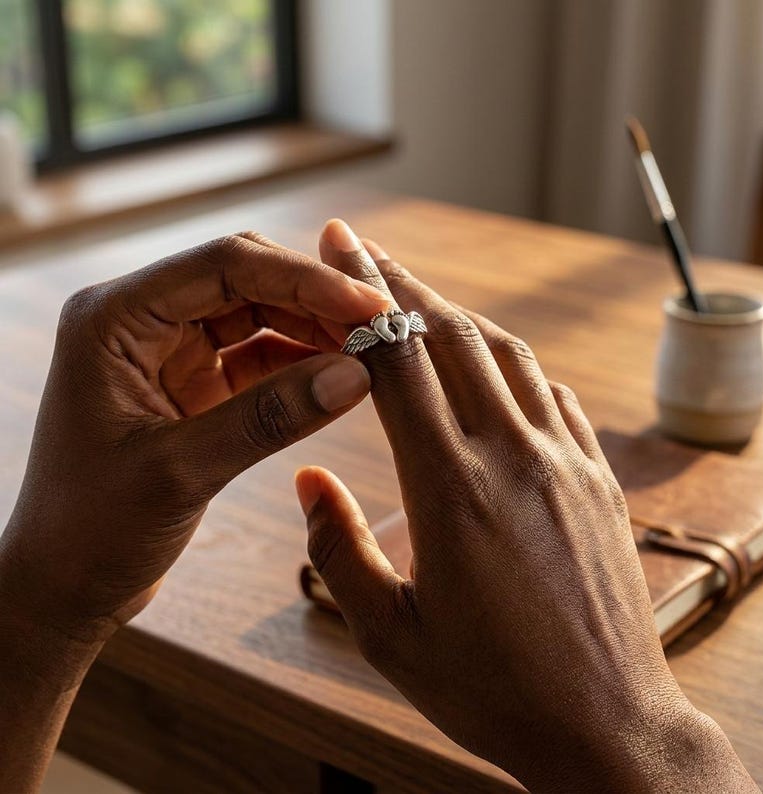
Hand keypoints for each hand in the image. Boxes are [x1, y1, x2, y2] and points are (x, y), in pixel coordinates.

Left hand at [1, 231, 387, 644]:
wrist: (65, 584)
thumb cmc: (92, 530)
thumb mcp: (182, 470)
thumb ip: (270, 417)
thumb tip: (357, 375)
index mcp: (115, 318)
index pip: (224, 266)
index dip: (305, 279)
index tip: (369, 305)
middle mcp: (141, 320)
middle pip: (247, 280)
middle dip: (316, 299)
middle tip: (381, 325)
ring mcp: (169, 351)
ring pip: (259, 315)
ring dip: (314, 329)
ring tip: (370, 351)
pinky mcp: (194, 384)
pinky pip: (259, 358)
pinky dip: (301, 364)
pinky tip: (341, 378)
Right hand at [296, 222, 756, 791]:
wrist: (604, 723)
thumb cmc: (490, 688)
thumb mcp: (387, 634)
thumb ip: (335, 549)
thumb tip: (306, 481)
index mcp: (451, 489)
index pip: (397, 361)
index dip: (361, 297)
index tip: (336, 251)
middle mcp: (512, 457)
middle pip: (450, 336)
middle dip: (399, 283)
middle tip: (363, 247)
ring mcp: (564, 461)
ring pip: (505, 354)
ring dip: (456, 314)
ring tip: (417, 294)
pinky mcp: (597, 478)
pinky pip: (550, 394)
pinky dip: (510, 363)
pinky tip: (490, 362)